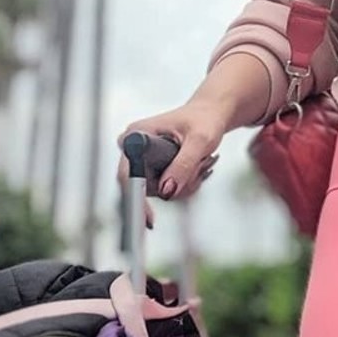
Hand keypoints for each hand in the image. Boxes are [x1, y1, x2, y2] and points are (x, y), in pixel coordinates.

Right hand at [117, 97, 225, 211]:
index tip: (150, 220)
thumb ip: (184, 165)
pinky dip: (183, 186)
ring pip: (157, 192)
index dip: (136, 198)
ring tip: (200, 164)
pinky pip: (164, 190)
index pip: (127, 174)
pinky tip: (196, 170)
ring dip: (183, 185)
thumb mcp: (200, 141)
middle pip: (143, 187)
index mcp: (137, 134)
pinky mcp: (151, 168)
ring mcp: (141, 159)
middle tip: (199, 171)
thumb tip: (167, 191)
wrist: (210, 116)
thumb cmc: (205, 120)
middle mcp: (133, 147)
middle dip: (173, 186)